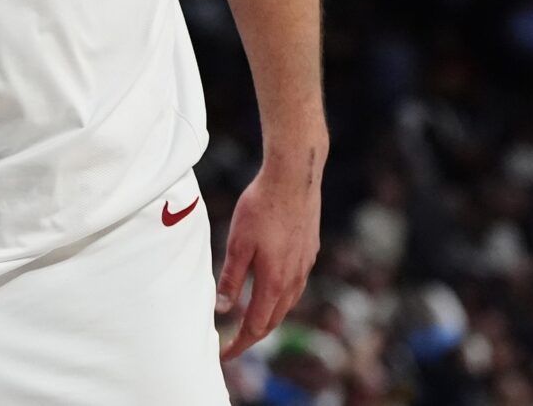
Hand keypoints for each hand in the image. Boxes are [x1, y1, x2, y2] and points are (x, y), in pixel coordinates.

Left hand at [215, 151, 323, 358]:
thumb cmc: (260, 207)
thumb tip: (222, 310)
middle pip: (272, 320)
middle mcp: (294, 280)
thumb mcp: (237, 243)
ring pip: (286, 304)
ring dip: (267, 317)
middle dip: (252, 336)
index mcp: (274, 282)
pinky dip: (279, 298)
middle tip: (233, 343)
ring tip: (249, 321)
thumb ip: (230, 279)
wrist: (294, 177)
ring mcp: (305, 265)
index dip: (238, 344)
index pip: (255, 326)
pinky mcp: (309, 251)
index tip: (224, 354)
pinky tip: (270, 288)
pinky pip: (294, 286)